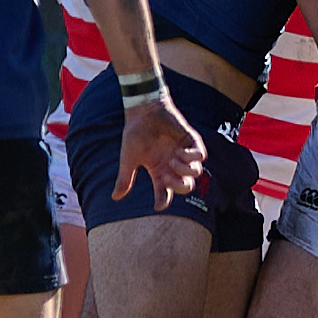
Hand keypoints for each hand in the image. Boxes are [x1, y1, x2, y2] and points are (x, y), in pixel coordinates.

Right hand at [112, 93, 207, 210]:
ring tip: (172, 159)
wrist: (143, 112)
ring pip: (196, 172)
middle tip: (166, 176)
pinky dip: (193, 157)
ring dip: (185, 170)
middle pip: (186, 186)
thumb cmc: (135, 135)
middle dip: (179, 186)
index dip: (163, 202)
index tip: (158, 205)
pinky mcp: (191, 140)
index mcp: (159, 172)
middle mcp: (173, 165)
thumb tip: (115, 197)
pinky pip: (202, 155)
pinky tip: (180, 151)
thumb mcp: (129, 159)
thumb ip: (125, 178)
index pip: (165, 193)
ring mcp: (183, 153)